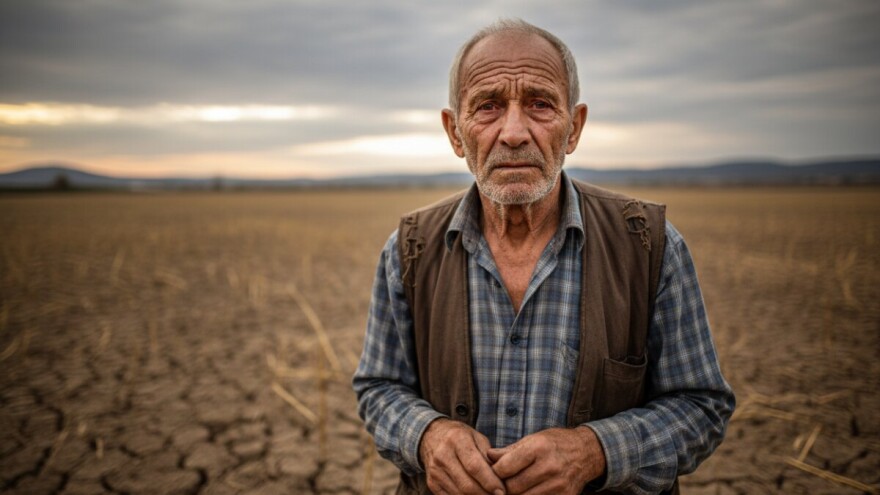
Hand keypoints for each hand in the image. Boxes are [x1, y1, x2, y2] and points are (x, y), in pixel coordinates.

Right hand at [419, 418, 505, 494]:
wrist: (432, 436)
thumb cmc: (461, 437)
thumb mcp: (477, 437)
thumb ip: (488, 456)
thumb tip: (501, 478)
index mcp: (457, 440)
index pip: (474, 466)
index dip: (490, 482)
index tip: (502, 491)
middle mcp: (443, 456)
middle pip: (467, 484)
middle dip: (485, 494)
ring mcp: (435, 471)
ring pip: (459, 494)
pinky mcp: (432, 483)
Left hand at [487, 426, 605, 494]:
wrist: (587, 453)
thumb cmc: (555, 443)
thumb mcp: (533, 439)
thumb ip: (509, 451)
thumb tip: (488, 456)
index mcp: (538, 448)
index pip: (505, 467)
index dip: (495, 471)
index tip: (493, 471)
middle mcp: (549, 467)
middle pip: (512, 487)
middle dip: (503, 487)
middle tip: (500, 483)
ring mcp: (558, 485)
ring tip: (514, 487)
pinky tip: (528, 491)